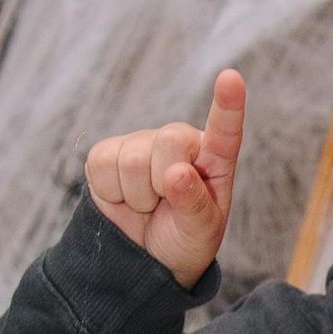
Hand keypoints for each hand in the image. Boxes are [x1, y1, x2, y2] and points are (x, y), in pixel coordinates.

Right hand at [85, 69, 244, 286]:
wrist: (144, 255)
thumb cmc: (184, 239)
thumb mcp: (199, 232)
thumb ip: (194, 205)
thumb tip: (176, 173)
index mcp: (213, 158)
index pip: (224, 130)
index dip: (227, 105)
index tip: (231, 78)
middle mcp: (179, 141)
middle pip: (169, 141)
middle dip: (163, 183)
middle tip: (165, 205)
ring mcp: (141, 142)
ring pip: (132, 159)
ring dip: (137, 196)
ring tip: (146, 204)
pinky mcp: (107, 152)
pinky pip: (101, 164)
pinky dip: (110, 192)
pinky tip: (122, 197)